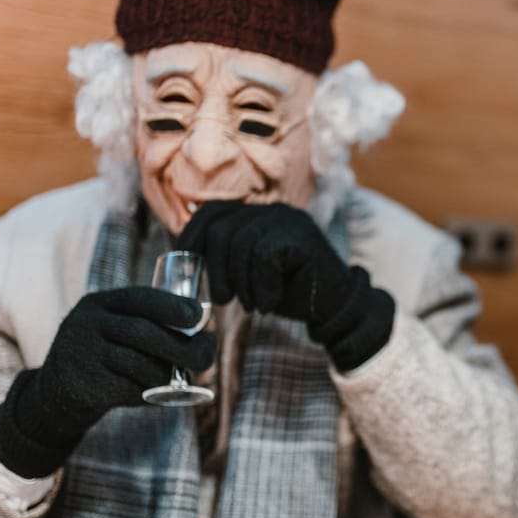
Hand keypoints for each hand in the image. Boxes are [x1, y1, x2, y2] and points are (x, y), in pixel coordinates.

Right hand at [0, 287, 214, 477]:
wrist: (54, 394)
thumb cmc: (103, 356)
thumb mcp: (114, 329)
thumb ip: (148, 325)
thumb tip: (204, 340)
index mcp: (99, 303)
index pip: (142, 298)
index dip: (174, 306)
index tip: (199, 316)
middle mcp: (87, 324)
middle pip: (146, 333)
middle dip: (184, 347)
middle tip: (205, 358)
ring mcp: (82, 355)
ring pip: (142, 366)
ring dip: (167, 376)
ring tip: (174, 379)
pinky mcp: (85, 386)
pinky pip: (132, 391)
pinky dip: (150, 394)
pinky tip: (153, 395)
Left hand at [175, 201, 393, 370]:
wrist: (333, 307)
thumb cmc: (288, 291)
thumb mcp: (248, 272)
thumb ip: (225, 257)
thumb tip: (184, 258)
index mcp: (256, 214)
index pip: (211, 211)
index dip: (191, 236)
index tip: (186, 264)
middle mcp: (272, 210)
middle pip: (221, 229)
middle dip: (215, 269)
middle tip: (225, 299)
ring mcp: (288, 219)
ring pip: (240, 244)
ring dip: (241, 283)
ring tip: (253, 304)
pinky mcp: (301, 235)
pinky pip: (263, 257)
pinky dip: (262, 286)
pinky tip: (271, 301)